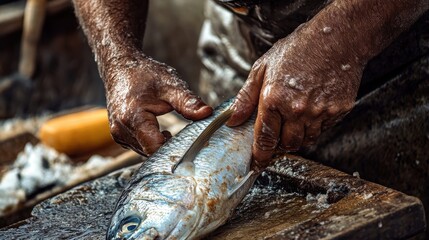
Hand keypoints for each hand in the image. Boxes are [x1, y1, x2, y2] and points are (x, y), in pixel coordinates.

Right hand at [106, 54, 211, 155]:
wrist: (121, 67)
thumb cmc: (145, 74)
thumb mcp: (171, 85)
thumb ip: (188, 102)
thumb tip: (207, 113)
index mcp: (133, 117)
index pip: (155, 148)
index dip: (174, 150)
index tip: (191, 146)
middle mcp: (121, 129)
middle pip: (152, 151)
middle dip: (171, 148)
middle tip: (189, 139)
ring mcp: (118, 134)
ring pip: (146, 151)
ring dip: (162, 146)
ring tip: (174, 133)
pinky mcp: (120, 136)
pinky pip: (140, 147)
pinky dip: (153, 142)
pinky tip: (162, 133)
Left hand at [227, 29, 362, 167]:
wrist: (337, 38)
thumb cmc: (298, 49)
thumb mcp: (263, 67)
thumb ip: (246, 96)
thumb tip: (233, 119)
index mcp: (274, 98)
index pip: (264, 138)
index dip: (260, 155)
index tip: (258, 163)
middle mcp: (297, 109)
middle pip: (287, 144)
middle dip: (279, 145)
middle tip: (277, 136)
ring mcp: (319, 112)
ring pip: (306, 140)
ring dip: (297, 137)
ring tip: (294, 119)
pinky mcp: (337, 111)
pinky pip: (323, 130)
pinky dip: (314, 127)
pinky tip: (311, 110)